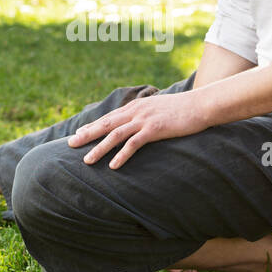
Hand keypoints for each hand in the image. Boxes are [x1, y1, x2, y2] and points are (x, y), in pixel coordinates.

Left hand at [67, 90, 210, 168]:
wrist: (202, 104)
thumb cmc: (183, 109)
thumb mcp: (160, 109)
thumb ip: (147, 114)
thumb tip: (140, 124)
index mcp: (136, 106)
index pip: (110, 117)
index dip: (93, 125)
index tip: (79, 133)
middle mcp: (136, 111)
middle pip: (106, 124)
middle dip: (87, 135)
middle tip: (70, 144)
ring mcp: (144, 120)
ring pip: (115, 135)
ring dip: (100, 148)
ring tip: (87, 161)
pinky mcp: (154, 129)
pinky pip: (134, 144)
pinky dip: (122, 155)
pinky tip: (113, 166)